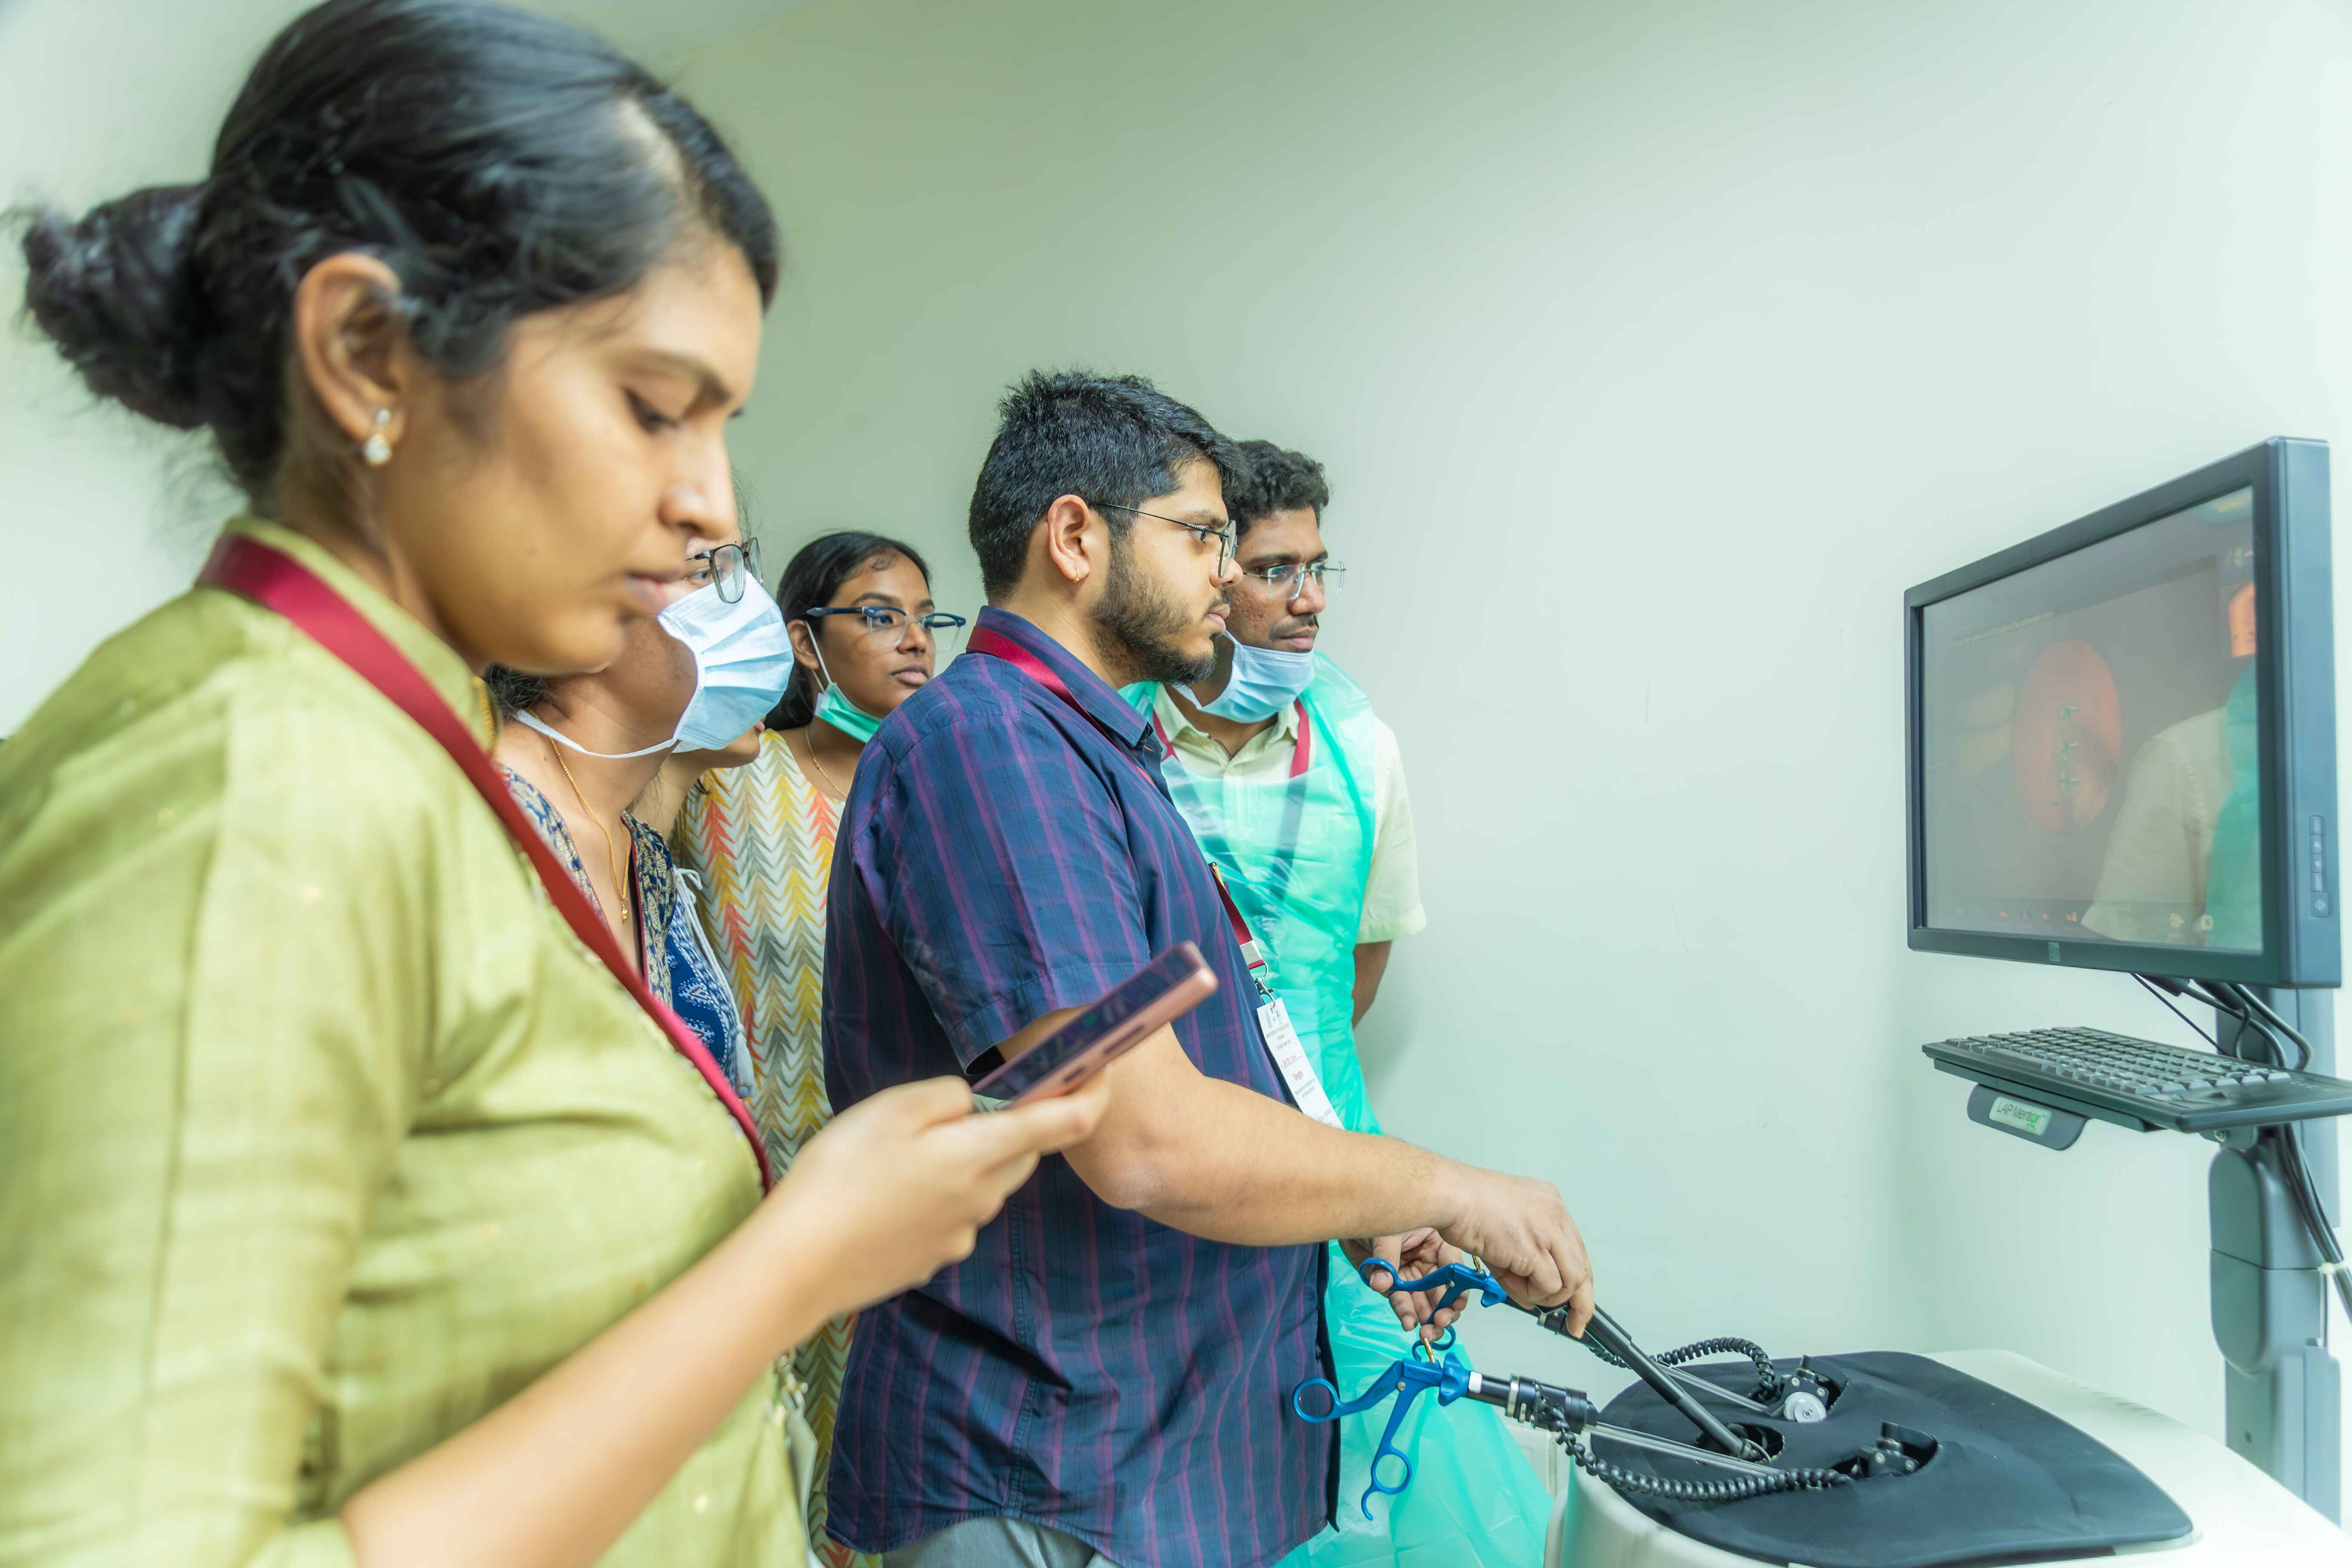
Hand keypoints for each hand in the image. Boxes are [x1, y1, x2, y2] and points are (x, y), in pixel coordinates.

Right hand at [763, 1075, 1109, 1319]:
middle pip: (1022, 1154)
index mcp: (980, 1154)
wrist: (800, 1263)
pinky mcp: (933, 1259)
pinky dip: (936, 1199)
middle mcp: (983, 1199)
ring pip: (986, 1186)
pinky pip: (953, 1217)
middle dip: (1012, 1127)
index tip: (1100, 1069)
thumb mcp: (892, 1108)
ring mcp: (960, 1236)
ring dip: (967, 1164)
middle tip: (961, 1110)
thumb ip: (947, 1098)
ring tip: (903, 1155)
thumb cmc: (843, 1174)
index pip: (1064, 1123)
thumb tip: (973, 1105)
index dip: (1091, 1093)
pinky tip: (887, 1197)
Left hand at [1344, 1229, 1471, 1344]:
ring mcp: (1412, 1275)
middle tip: (1439, 1323)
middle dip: (1443, 1309)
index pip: (1453, 1268)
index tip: (1456, 1305)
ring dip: (1427, 1319)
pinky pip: (1402, 1302)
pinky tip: (1409, 1324)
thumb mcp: (1385, 1232)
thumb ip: (1385, 1258)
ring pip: (1425, 1301)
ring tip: (1426, 1334)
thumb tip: (1381, 1285)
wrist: (1349, 1217)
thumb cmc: (1375, 1214)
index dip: (1458, 1288)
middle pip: (1442, 1290)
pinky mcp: (1395, 1285)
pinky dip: (1406, 1314)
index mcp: (1436, 1243)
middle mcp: (1428, 1262)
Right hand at [1431, 1165, 1593, 1334]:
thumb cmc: (1465, 1207)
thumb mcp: (1506, 1232)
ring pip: (1572, 1280)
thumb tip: (1533, 1297)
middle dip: (1581, 1303)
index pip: (1576, 1250)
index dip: (1577, 1281)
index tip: (1575, 1303)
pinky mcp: (1535, 1248)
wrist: (1450, 1196)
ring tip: (1520, 1289)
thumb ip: (1523, 1263)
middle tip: (1574, 1325)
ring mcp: (1548, 1230)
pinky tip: (1512, 1282)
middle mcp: (1556, 1214)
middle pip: (1583, 1267)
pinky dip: (1531, 1293)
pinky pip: (1549, 1286)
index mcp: (1550, 1204)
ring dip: (1547, 1296)